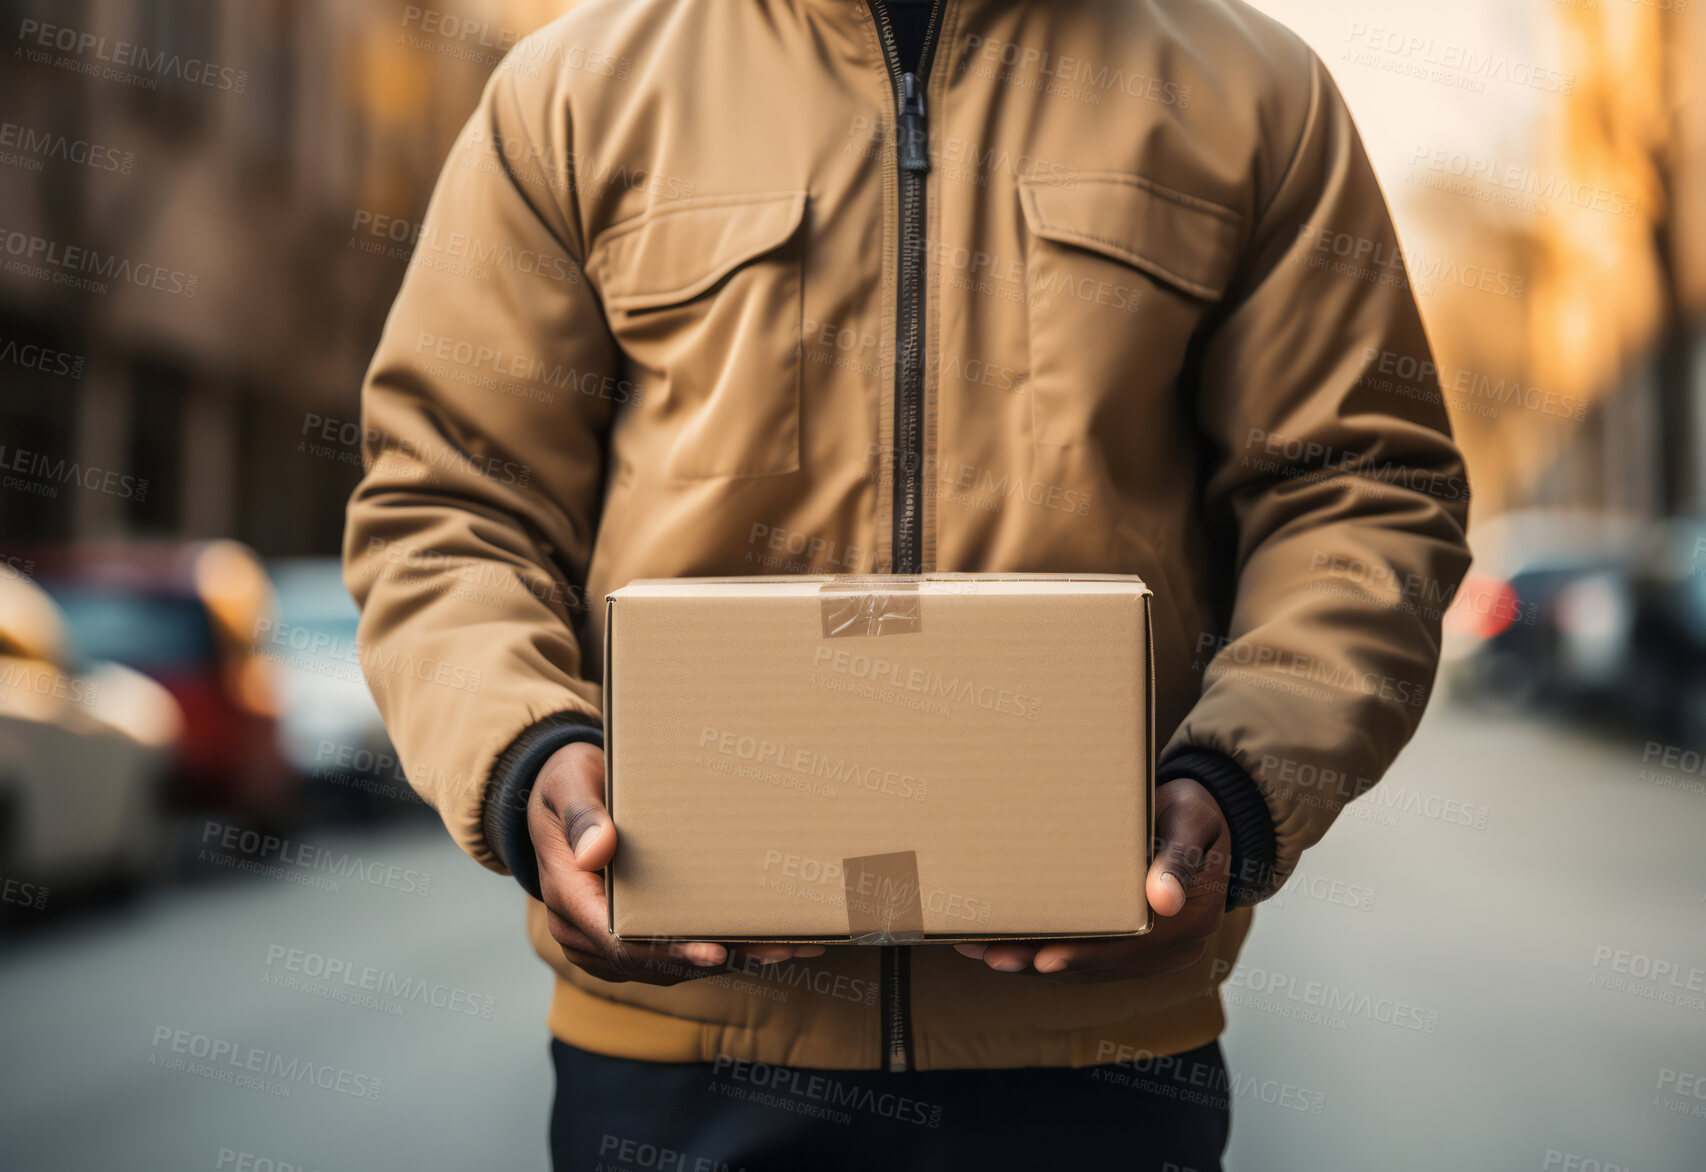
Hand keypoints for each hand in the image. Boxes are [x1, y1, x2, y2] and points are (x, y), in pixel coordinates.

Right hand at [529, 740, 824, 983]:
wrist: (555, 794)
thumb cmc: (565, 782)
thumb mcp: (568, 783)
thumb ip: (582, 815)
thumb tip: (598, 851)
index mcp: (568, 897)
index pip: (620, 939)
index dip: (670, 949)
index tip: (716, 951)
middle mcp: (583, 931)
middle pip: (655, 960)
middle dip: (719, 957)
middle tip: (780, 946)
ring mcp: (605, 941)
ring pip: (670, 964)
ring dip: (729, 957)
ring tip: (790, 944)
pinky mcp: (627, 938)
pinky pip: (672, 952)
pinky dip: (719, 947)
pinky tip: (764, 938)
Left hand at [952, 778, 1230, 982]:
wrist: (1203, 817)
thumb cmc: (1193, 811)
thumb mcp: (1192, 823)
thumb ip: (1179, 858)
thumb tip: (1165, 901)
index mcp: (1189, 923)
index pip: (1130, 949)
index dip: (1085, 955)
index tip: (1045, 959)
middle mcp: (1171, 948)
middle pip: (1098, 963)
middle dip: (1041, 960)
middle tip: (991, 954)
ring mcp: (1150, 951)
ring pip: (1085, 964)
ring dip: (1033, 960)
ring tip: (982, 949)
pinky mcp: (1131, 945)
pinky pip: (1085, 954)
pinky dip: (1045, 949)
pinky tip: (1005, 940)